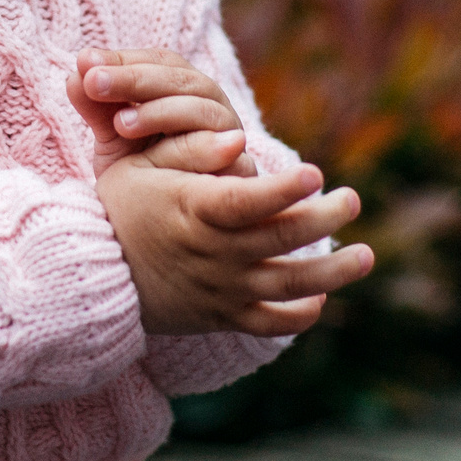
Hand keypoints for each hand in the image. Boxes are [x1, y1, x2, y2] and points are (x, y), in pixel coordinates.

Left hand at [63, 48, 256, 177]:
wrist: (173, 233)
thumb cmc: (145, 176)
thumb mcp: (115, 141)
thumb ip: (97, 109)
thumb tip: (73, 76)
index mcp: (183, 91)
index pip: (159, 62)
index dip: (123, 59)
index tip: (85, 62)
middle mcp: (211, 108)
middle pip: (182, 81)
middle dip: (135, 79)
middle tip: (94, 82)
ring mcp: (231, 138)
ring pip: (206, 111)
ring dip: (162, 112)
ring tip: (121, 123)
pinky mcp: (241, 171)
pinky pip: (227, 156)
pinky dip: (198, 150)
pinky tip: (163, 158)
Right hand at [92, 157, 373, 335]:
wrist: (94, 274)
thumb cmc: (120, 206)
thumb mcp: (138, 167)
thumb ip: (189, 150)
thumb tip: (237, 137)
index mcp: (192, 211)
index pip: (245, 202)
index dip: (282, 189)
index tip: (313, 172)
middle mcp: (212, 254)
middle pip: (279, 240)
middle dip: (322, 219)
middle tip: (352, 199)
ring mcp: (220, 289)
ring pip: (287, 286)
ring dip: (332, 272)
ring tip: (365, 255)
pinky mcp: (221, 316)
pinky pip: (269, 324)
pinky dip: (300, 314)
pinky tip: (320, 296)